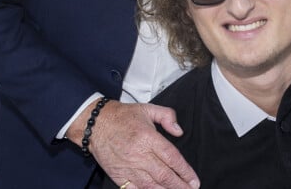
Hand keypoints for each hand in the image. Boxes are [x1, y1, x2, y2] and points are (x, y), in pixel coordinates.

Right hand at [67, 100, 199, 188]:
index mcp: (148, 137)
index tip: (194, 179)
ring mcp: (128, 167)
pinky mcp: (119, 176)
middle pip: (164, 175)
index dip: (185, 170)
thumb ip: (167, 116)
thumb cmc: (122, 116)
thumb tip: (179, 131)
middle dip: (180, 185)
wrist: (96, 124)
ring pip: (152, 186)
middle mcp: (139, 154)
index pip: (171, 157)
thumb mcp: (148, 108)